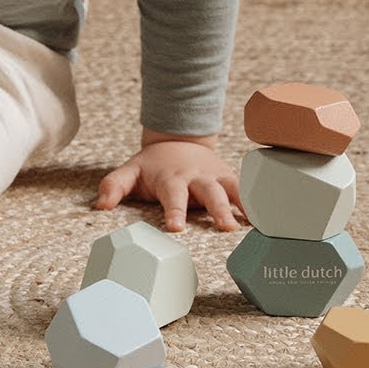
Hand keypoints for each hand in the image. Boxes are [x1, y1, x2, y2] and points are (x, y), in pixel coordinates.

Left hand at [96, 129, 243, 231]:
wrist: (180, 140)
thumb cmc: (153, 165)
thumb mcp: (130, 171)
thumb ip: (114, 186)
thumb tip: (101, 206)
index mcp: (171, 178)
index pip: (173, 196)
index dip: (174, 211)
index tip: (176, 227)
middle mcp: (196, 178)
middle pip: (209, 193)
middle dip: (217, 209)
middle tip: (225, 228)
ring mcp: (216, 177)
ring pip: (231, 190)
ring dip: (242, 206)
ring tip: (252, 225)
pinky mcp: (230, 179)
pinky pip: (245, 191)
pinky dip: (255, 203)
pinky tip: (267, 220)